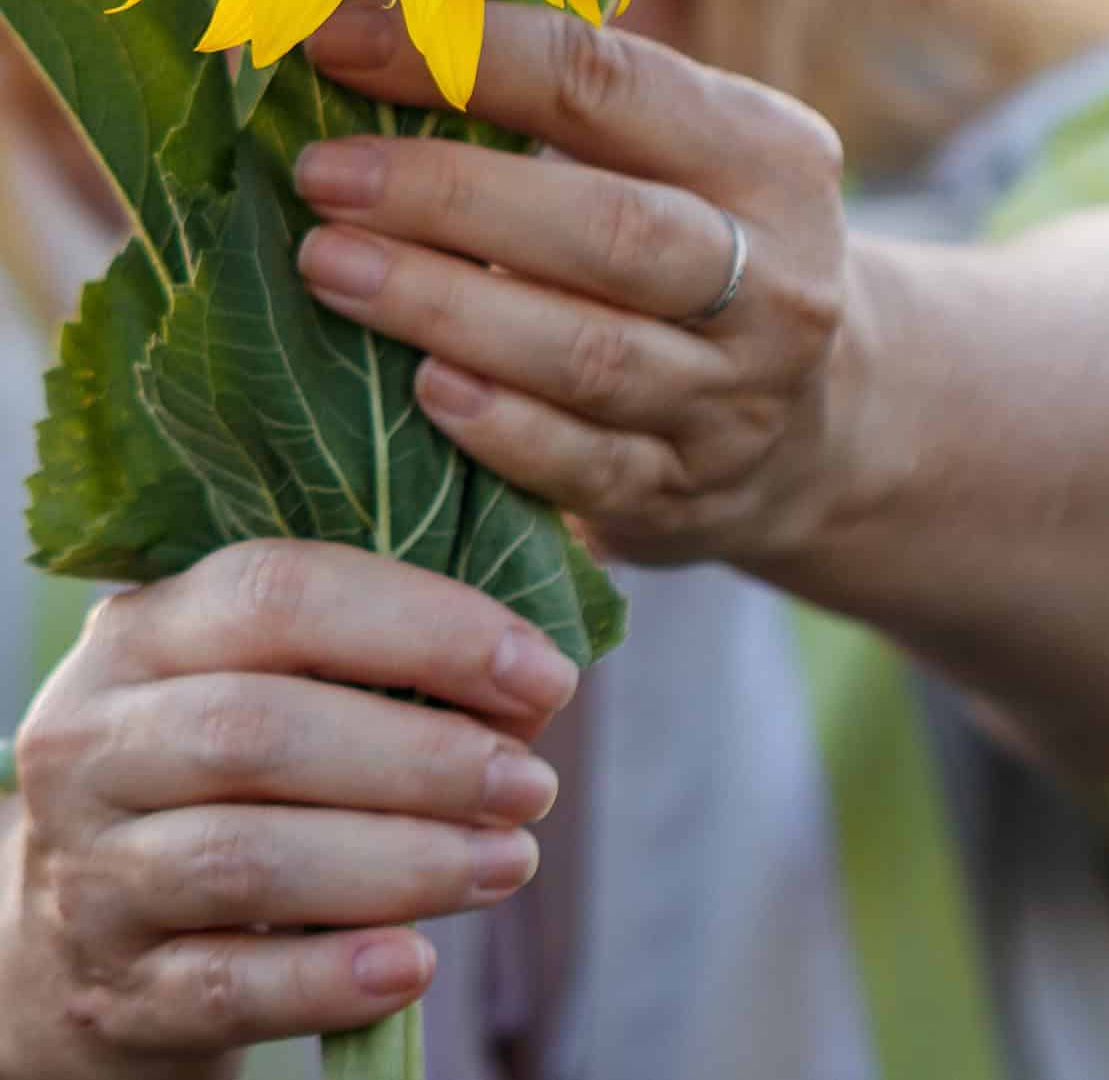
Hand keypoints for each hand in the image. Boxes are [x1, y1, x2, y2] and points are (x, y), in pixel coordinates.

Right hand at [1, 542, 577, 1078]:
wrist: (84, 932)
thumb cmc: (225, 775)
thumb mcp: (267, 687)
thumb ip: (381, 665)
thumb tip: (533, 690)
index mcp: (143, 633)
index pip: (280, 594)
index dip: (428, 627)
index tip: (545, 674)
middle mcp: (94, 744)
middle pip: (258, 731)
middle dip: (423, 757)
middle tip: (533, 785)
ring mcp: (91, 874)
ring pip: (247, 861)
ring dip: (402, 863)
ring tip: (509, 861)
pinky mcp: (116, 993)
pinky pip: (227, 987)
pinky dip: (329, 979)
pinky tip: (413, 964)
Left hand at [296, 0, 849, 569]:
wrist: (814, 420)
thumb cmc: (695, 241)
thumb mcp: (683, 153)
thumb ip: (565, 101)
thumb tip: (365, 35)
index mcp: (770, 155)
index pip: (609, 84)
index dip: (469, 57)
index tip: (339, 42)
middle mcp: (776, 275)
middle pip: (608, 227)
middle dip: (448, 194)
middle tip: (323, 174)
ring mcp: (737, 395)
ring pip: (587, 353)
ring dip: (443, 306)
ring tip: (328, 266)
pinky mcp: (686, 490)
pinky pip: (584, 466)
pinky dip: (498, 427)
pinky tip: (419, 387)